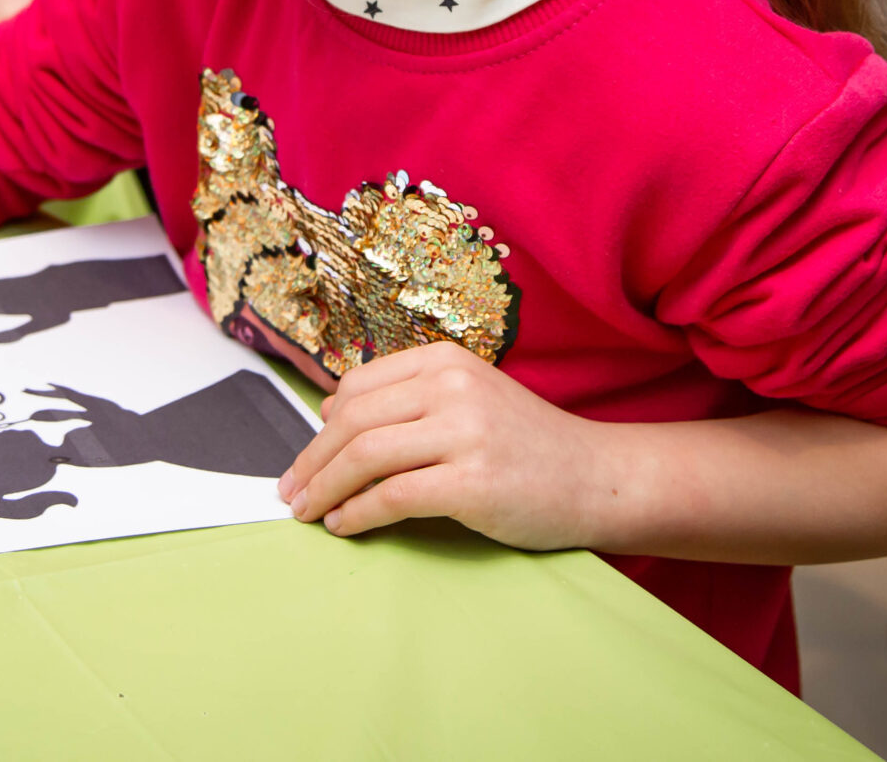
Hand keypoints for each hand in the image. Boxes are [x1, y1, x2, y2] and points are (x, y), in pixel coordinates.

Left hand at [278, 342, 614, 547]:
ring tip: (307, 512)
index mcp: (445, 359)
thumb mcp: (470, 397)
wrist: (596, 477)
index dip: (320, 425)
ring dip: (325, 489)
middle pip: (352, 422)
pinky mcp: (472, 482)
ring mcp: (464, 433)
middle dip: (311, 461)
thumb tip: (330, 412)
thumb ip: (410, 397)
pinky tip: (345, 526)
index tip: (305, 456)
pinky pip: (393, 497)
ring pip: (365, 457)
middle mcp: (452, 387)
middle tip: (290, 491)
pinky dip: (358, 514)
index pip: (357, 387)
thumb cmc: (527, 444)